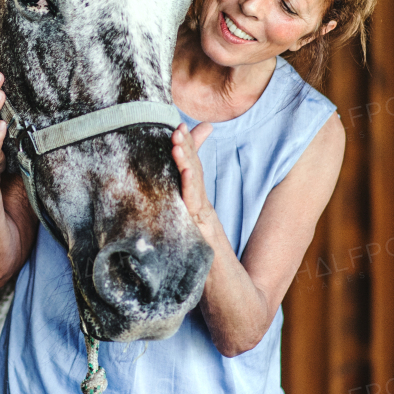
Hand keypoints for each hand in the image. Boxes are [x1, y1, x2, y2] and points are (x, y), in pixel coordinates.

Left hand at [172, 122, 220, 242]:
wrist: (217, 266)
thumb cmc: (198, 241)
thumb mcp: (188, 215)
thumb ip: (184, 192)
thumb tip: (178, 173)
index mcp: (195, 195)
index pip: (192, 164)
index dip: (187, 145)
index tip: (179, 126)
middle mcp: (199, 199)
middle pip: (193, 167)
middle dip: (186, 146)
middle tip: (177, 128)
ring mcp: (200, 210)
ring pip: (194, 181)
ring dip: (185, 160)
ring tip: (176, 143)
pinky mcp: (197, 222)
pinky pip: (193, 202)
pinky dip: (190, 185)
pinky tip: (185, 172)